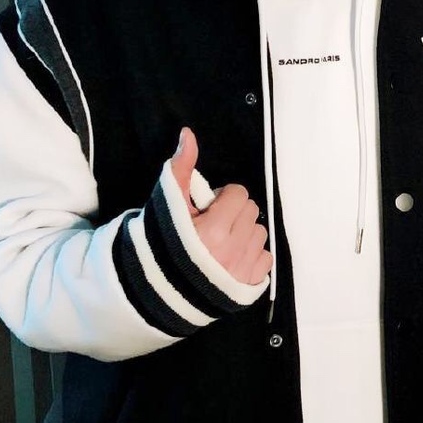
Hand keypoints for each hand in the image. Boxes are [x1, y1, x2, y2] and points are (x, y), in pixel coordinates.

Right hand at [170, 127, 271, 284]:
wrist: (157, 288)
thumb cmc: (162, 243)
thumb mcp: (168, 204)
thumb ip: (181, 169)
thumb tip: (188, 134)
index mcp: (213, 229)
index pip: (238, 194)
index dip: (224, 197)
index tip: (209, 207)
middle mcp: (232, 251)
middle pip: (251, 211)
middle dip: (234, 212)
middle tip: (214, 222)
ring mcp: (242, 270)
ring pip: (260, 233)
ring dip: (244, 232)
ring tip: (223, 240)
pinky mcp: (249, 285)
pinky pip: (266, 258)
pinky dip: (252, 255)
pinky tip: (233, 257)